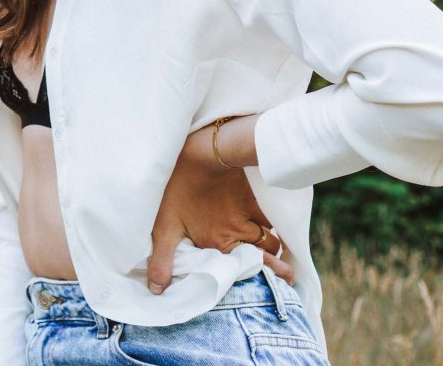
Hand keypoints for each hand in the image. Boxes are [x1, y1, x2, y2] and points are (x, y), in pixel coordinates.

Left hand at [147, 118, 293, 293]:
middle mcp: (239, 232)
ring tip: (275, 251)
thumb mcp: (164, 226)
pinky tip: (270, 223)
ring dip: (272, 244)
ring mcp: (248, 213)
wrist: (202, 153)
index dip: (266, 277)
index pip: (250, 268)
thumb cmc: (179, 187)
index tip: (281, 284)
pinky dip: (271, 222)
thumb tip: (157, 290)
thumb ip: (162, 259)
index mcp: (220, 244)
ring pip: (271, 235)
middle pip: (268, 253)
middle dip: (275, 264)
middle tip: (285, 274)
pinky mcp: (251, 195)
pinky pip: (269, 215)